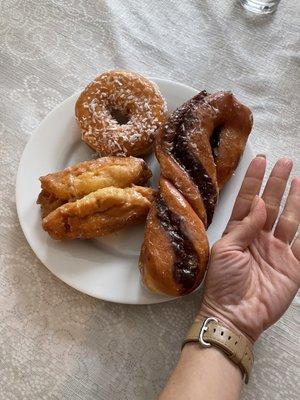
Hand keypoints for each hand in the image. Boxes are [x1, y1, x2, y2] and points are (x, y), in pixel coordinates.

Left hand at [199, 156, 299, 341]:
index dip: (254, 181)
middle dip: (276, 183)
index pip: (247, 200)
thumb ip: (243, 227)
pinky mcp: (292, 266)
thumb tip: (257, 204)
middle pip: (269, 204)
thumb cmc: (223, 283)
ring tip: (298, 179)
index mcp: (238, 232)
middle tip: (284, 162)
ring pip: (288, 218)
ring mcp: (276, 250)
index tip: (260, 161)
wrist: (235, 315)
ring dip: (294, 199)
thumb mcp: (225, 250)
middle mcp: (258, 237)